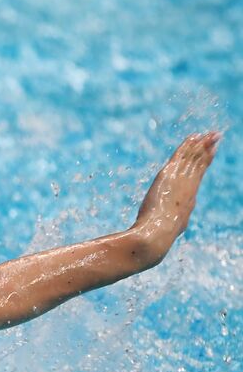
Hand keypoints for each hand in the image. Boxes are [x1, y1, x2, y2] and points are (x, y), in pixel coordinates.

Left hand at [131, 131, 220, 265]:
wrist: (154, 236)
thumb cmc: (157, 238)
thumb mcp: (170, 229)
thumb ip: (174, 221)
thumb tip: (178, 222)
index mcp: (188, 201)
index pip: (198, 177)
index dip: (205, 163)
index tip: (211, 152)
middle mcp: (188, 189)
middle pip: (199, 164)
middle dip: (207, 149)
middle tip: (215, 136)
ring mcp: (179, 183)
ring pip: (192, 158)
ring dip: (200, 144)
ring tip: (208, 133)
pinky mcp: (169, 177)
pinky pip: (181, 157)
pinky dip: (188, 147)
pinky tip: (194, 138)